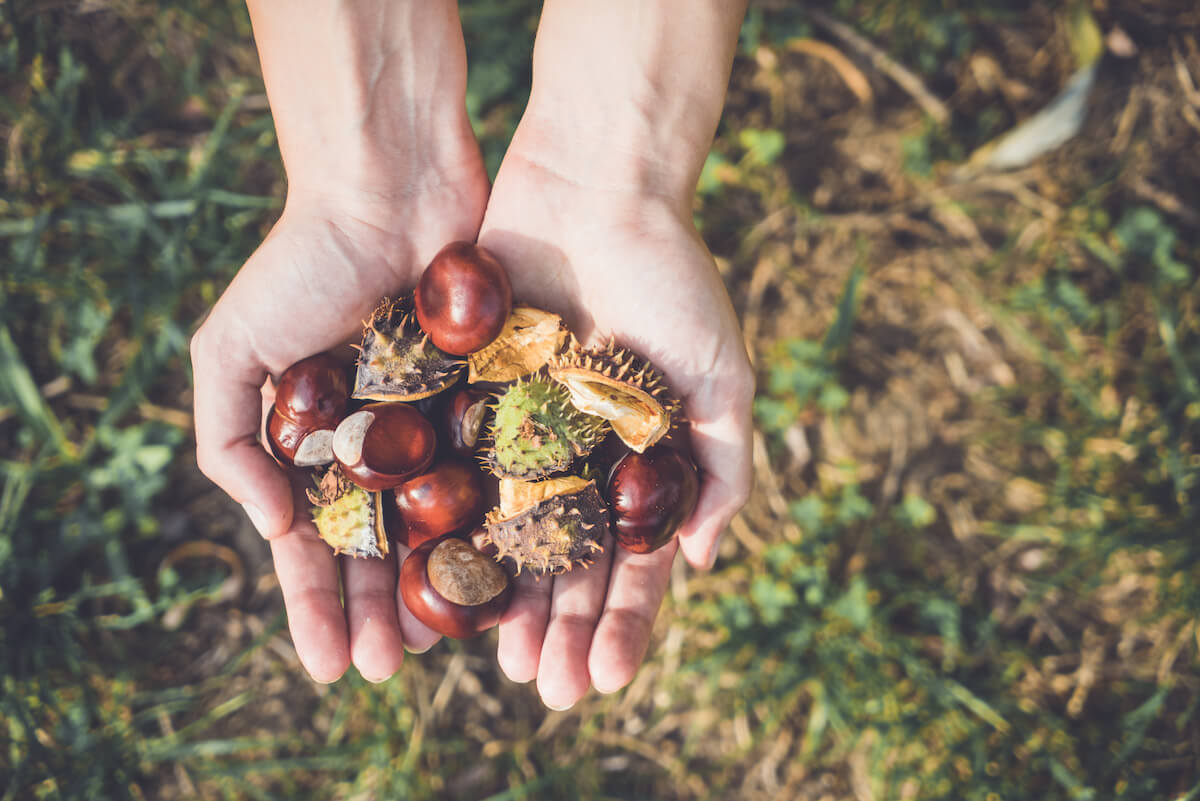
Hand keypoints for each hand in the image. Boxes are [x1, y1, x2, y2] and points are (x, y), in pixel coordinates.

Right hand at [191, 0, 490, 682]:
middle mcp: (384, 448)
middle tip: (390, 672)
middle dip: (381, 613)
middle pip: (385, 550)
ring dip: (442, 588)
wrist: (391, 190)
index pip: (317, 545)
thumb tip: (269, 529)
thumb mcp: (230, 349)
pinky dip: (503, 524)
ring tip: (449, 647)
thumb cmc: (302, 264)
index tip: (329, 665)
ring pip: (449, 525)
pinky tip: (508, 577)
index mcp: (319, 447)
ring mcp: (444, 428)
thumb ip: (228, 441)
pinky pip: (503, 476)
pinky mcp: (500, 401)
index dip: (318, 605)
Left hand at [476, 137, 754, 708]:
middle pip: (562, 563)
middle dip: (558, 628)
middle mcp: (573, 455)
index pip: (630, 561)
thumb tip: (702, 562)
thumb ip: (723, 464)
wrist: (595, 182)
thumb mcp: (718, 372)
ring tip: (489, 659)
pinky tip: (429, 581)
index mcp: (634, 461)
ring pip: (500, 534)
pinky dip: (438, 528)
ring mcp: (514, 429)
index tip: (604, 678)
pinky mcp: (461, 395)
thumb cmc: (671, 275)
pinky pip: (446, 472)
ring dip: (499, 600)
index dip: (622, 623)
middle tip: (540, 692)